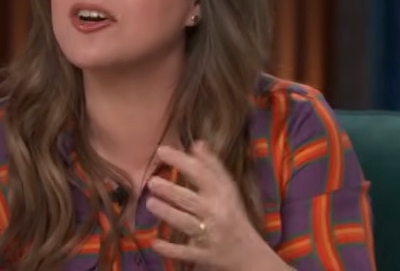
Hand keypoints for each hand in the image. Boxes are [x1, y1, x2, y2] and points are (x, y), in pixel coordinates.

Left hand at [146, 140, 271, 270]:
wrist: (249, 254)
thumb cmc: (233, 215)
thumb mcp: (228, 190)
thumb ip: (212, 167)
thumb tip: (197, 143)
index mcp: (222, 194)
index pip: (201, 173)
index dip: (180, 161)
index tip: (160, 150)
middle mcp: (217, 213)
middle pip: (191, 200)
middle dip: (171, 191)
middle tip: (152, 182)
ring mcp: (210, 235)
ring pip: (186, 223)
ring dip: (168, 213)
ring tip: (150, 203)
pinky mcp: (204, 255)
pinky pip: (185, 252)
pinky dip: (170, 249)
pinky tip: (154, 243)